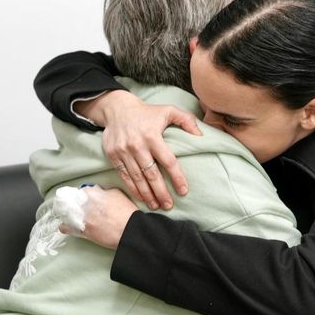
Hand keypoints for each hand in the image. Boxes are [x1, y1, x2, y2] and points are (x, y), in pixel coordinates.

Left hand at [59, 187, 137, 249]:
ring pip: (66, 213)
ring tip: (75, 217)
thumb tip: (100, 194)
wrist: (129, 230)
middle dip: (75, 204)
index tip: (86, 199)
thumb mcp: (118, 194)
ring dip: (70, 214)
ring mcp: (81, 217)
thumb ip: (105, 192)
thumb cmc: (126, 213)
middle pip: (71, 201)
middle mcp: (83, 204)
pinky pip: (65, 227)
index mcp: (92, 192)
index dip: (84, 196)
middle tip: (81, 208)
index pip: (81, 191)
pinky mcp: (81, 230)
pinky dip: (66, 226)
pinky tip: (69, 226)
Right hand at [76, 90, 201, 210]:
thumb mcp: (168, 110)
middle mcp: (137, 145)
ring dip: (147, 194)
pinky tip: (141, 197)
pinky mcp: (113, 156)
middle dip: (161, 192)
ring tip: (156, 206)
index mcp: (152, 136)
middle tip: (169, 205)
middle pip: (152, 174)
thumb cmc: (147, 112)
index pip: (168, 161)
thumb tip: (200, 135)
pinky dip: (133, 188)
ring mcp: (123, 151)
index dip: (177, 177)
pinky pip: (124, 176)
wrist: (117, 108)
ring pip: (137, 178)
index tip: (183, 190)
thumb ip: (186, 120)